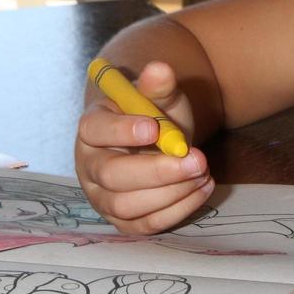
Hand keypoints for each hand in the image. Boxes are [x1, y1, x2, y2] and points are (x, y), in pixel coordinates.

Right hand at [74, 60, 215, 233]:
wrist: (156, 143)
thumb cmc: (154, 117)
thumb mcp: (158, 96)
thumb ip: (158, 85)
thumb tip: (160, 69)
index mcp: (92, 128)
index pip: (96, 130)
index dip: (122, 130)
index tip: (155, 128)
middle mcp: (89, 166)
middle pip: (112, 175)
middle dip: (157, 171)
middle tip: (198, 159)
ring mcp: (102, 197)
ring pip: (127, 205)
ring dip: (172, 192)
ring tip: (204, 171)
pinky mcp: (123, 221)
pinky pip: (146, 225)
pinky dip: (178, 209)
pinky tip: (202, 188)